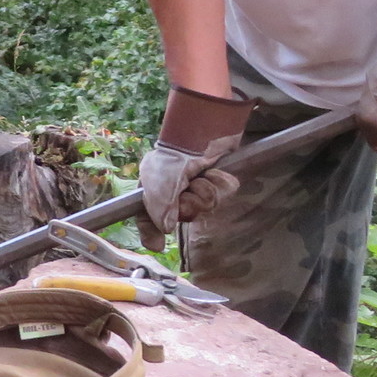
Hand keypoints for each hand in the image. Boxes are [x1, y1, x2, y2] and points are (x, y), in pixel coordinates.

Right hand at [138, 87, 254, 248]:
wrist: (200, 131)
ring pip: (208, 206)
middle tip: (186, 189)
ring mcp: (199, 186)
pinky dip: (221, 183)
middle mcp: (177, 192)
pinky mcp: (220, 180)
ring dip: (206, 192)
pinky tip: (215, 172)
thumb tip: (165, 230)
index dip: (152, 233)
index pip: (150, 219)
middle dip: (190, 204)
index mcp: (156, 193)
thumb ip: (157, 209)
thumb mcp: (157, 183)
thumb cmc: (173, 156)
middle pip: (186, 216)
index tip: (157, 245)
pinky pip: (226, 193)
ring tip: (201, 176)